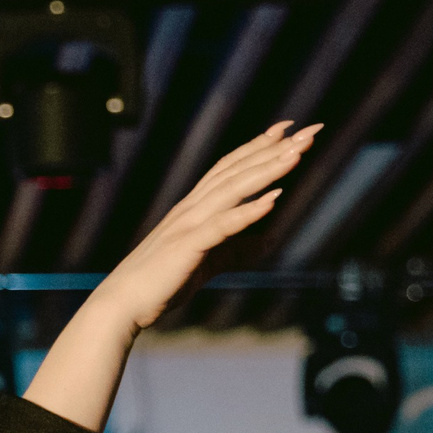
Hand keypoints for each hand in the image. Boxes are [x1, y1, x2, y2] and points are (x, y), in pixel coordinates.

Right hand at [93, 122, 320, 334]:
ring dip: (267, 169)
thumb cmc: (160, 284)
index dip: (259, 146)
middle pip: (238, 170)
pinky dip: (248, 211)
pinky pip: (223, 225)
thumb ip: (237, 250)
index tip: (287, 129)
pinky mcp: (187, 246)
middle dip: (274, 149)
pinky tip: (273, 198)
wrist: (122, 303)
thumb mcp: (207, 264)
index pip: (230, 168)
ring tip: (298, 153)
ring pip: (233, 189)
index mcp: (193, 208)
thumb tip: (269, 242)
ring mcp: (188, 224)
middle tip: (309, 131)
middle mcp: (191, 208)